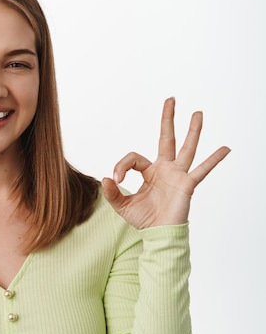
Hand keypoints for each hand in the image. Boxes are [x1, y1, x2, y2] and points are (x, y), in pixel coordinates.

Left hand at [102, 97, 230, 228]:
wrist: (158, 234)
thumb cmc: (144, 219)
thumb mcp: (122, 205)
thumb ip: (112, 192)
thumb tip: (107, 178)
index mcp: (149, 172)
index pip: (134, 158)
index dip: (122, 165)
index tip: (117, 178)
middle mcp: (165, 169)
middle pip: (166, 138)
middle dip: (168, 119)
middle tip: (170, 99)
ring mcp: (178, 175)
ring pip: (186, 148)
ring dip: (192, 131)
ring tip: (198, 113)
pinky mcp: (187, 185)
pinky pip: (201, 170)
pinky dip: (214, 159)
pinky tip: (225, 148)